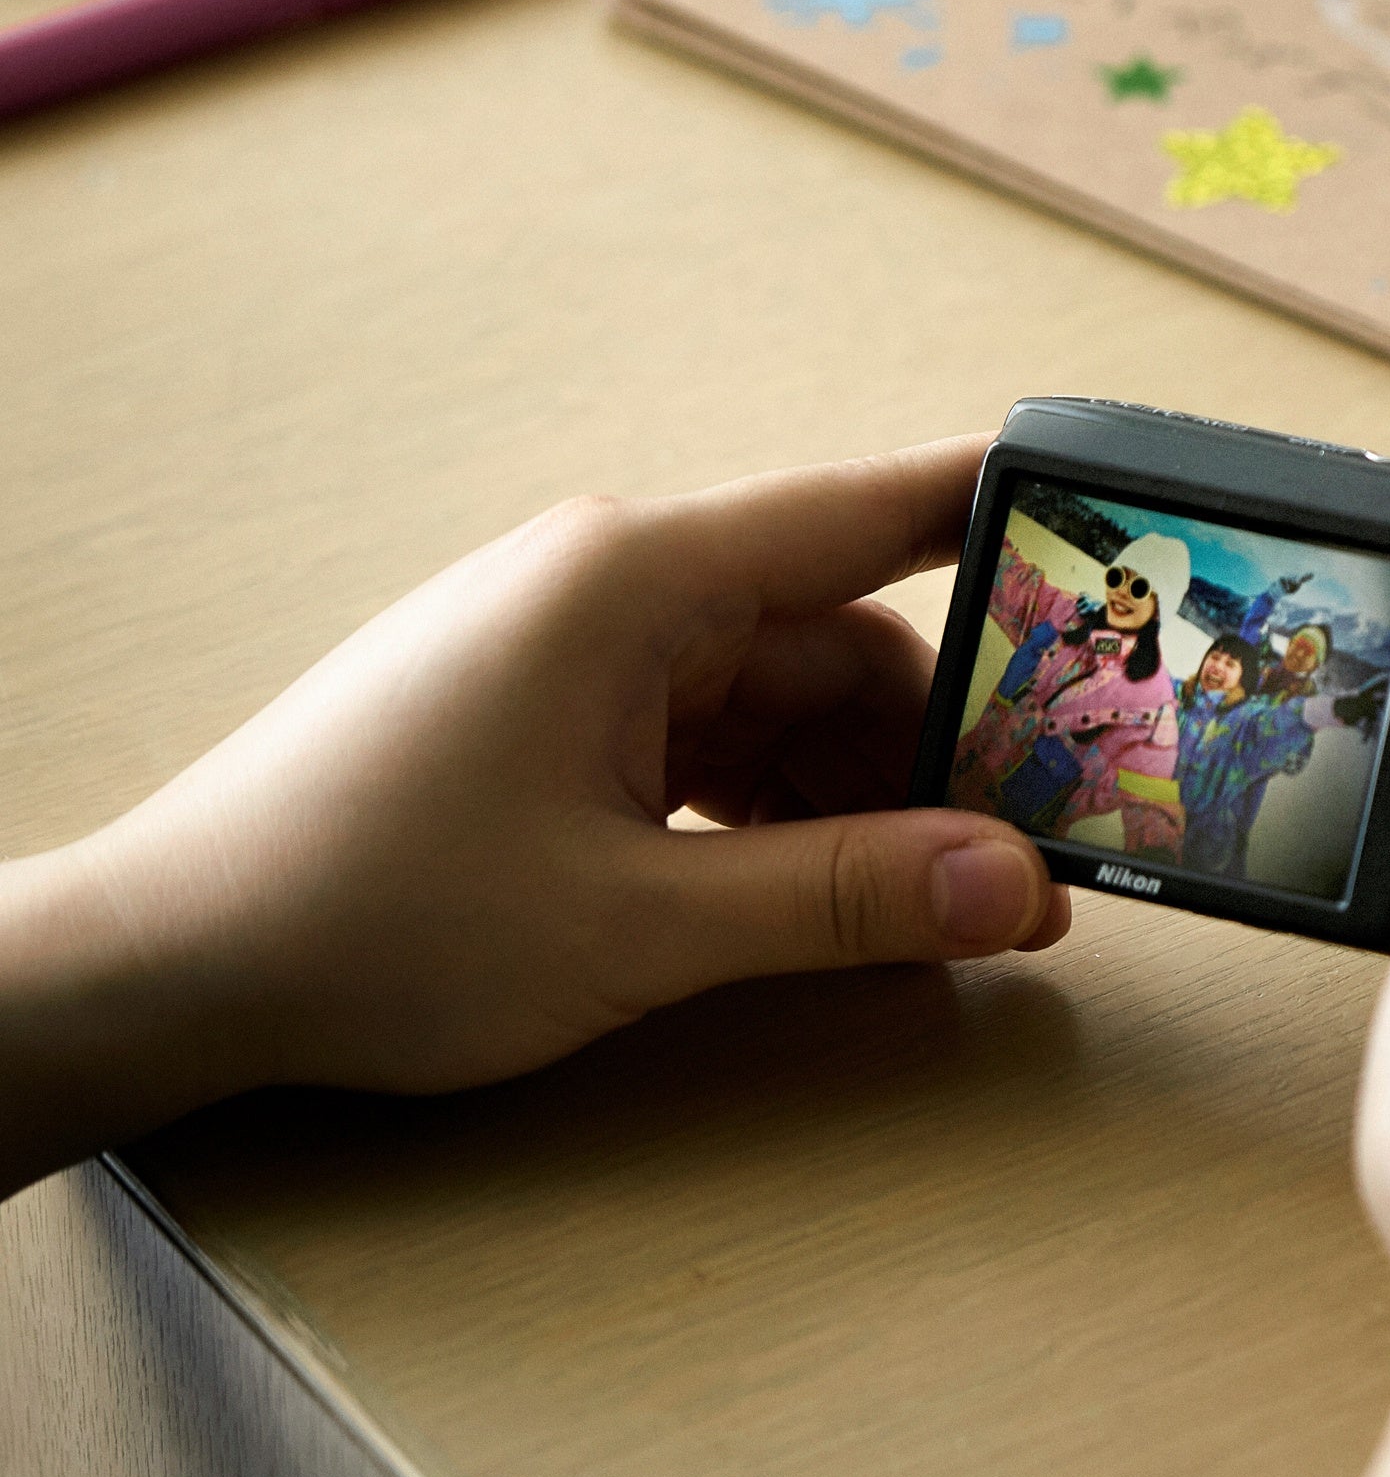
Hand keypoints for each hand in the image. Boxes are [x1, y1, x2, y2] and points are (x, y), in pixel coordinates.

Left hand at [0, 438, 1067, 1179]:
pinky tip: (818, 908)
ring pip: (796, 711)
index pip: (883, 508)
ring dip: (867, 808)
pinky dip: (784, 824)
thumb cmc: (365, 918)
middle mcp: (622, 590)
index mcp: (640, 579)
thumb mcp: (638, 924)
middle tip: (1037, 866)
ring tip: (931, 918)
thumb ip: (847, 898)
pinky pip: (723, 750)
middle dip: (949, 756)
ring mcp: (588, 657)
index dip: (1019, 519)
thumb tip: (1019, 889)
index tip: (1138, 537)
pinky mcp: (563, 723)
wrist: (164, 968)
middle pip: (854, 644)